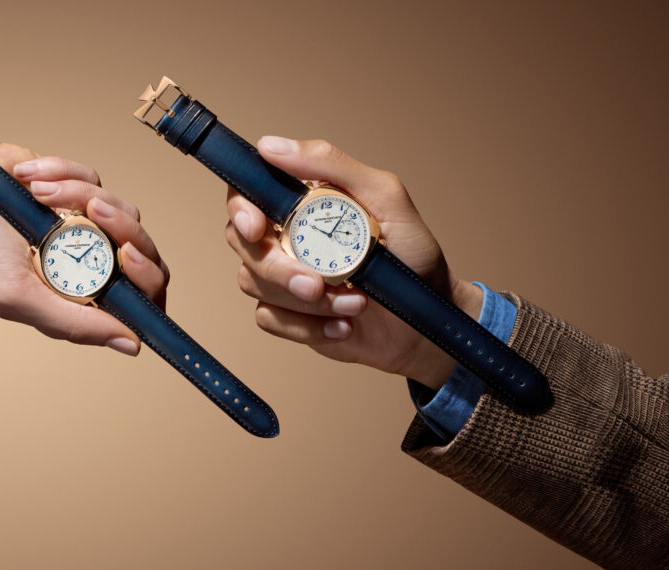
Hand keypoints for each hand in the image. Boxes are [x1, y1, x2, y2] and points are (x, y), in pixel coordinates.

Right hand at [0, 72, 167, 355]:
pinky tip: (29, 178)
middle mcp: (92, 264)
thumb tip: (130, 343)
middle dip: (125, 229)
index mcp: (82, 296)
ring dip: (78, 195)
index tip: (125, 257)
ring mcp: (90, 225)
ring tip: (37, 192)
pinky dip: (63, 175)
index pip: (141, 300)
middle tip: (95, 213)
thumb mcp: (17, 296)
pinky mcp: (80, 189)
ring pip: (123, 211)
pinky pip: (94, 179)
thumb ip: (73, 322)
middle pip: (144, 254)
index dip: (147, 281)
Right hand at [225, 136, 482, 388]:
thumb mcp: (385, 198)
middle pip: (240, 242)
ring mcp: (284, 277)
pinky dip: (308, 326)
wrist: (428, 321)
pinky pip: (269, 318)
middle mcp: (285, 235)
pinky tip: (343, 324)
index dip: (241, 208)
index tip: (257, 227)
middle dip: (277, 268)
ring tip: (354, 302)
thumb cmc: (413, 255)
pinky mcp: (289, 315)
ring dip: (305, 301)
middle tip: (316, 284)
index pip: (248, 192)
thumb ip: (333, 165)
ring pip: (252, 282)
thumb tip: (272, 146)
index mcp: (302, 202)